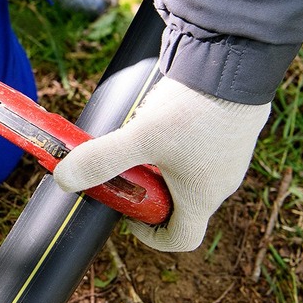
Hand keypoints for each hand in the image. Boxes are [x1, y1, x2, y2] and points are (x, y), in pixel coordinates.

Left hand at [53, 77, 270, 251]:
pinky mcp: (235, 131)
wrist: (237, 64)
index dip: (151, 236)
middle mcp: (222, 182)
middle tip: (130, 170)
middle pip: (183, 205)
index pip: (181, 239)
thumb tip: (65, 180)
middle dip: (151, 194)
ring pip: (193, 175)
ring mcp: (232, 156)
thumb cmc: (194, 109)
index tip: (131, 215)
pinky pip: (205, 149)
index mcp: (203, 197)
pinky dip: (182, 144)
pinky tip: (167, 117)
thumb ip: (101, 159)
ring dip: (165, 166)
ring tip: (145, 139)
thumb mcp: (141, 137)